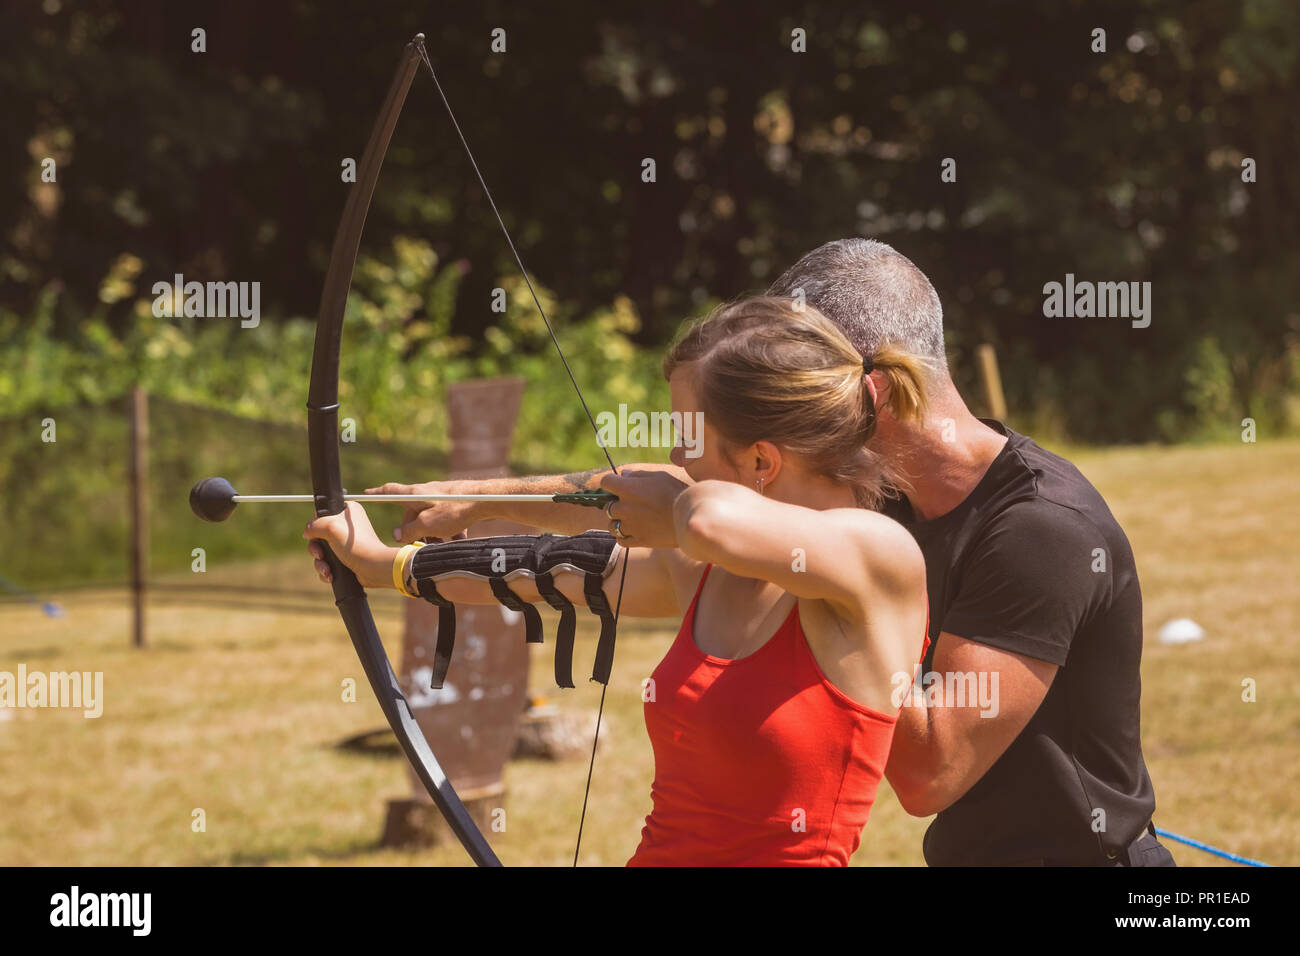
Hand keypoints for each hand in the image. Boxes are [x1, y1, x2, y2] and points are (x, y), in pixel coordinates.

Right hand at [304, 501, 396, 588]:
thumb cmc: (355, 544)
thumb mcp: (330, 527)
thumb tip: (307, 533)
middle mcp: (346, 526)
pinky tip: (330, 576)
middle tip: (320, 555)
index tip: (317, 533)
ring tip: (327, 570)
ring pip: (321, 552)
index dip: (316, 524)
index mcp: (347, 511)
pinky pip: (327, 563)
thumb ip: (313, 525)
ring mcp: (345, 543)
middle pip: (318, 535)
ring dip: (320, 563)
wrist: (373, 567)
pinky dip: (326, 570)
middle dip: (315, 549)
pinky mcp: (345, 558)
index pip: (323, 513)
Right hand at [366, 480, 493, 543]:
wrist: (486, 500)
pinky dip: (449, 529)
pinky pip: (446, 518)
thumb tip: (398, 534)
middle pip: (413, 514)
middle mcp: (426, 492)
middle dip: (417, 531)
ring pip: (431, 519)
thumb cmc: (455, 509)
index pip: (390, 491)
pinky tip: (460, 537)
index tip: (366, 493)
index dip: (377, 493)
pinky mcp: (455, 502)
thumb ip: (410, 531)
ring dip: (436, 533)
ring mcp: (441, 496)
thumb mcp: (428, 525)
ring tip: (448, 542)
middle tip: (425, 544)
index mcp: (414, 494)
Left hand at [599, 468, 690, 547]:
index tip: (617, 486)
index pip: (606, 482)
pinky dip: (624, 536)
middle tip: (631, 505)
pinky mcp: (638, 540)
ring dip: (618, 522)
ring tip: (633, 520)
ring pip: (612, 525)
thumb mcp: (660, 476)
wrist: (690, 516)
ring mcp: (630, 526)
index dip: (610, 483)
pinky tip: (634, 531)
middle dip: (616, 504)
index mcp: (628, 488)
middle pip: (607, 506)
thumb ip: (638, 475)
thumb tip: (623, 475)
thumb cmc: (677, 492)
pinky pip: (620, 540)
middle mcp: (625, 508)